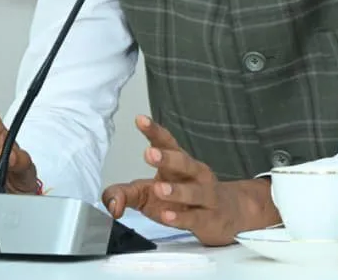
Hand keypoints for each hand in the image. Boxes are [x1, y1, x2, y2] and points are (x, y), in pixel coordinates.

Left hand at [102, 115, 278, 246]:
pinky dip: (182, 217)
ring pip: (192, 191)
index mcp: (180, 164)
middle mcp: (195, 175)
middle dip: (167, 157)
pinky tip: (169, 215)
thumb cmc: (185, 201)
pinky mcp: (209, 219)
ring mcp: (205, 196)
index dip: (154, 131)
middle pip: (183, 162)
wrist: (227, 214)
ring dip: (176, 190)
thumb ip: (125, 194)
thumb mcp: (149, 195)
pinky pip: (195, 217)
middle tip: (149, 153)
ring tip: (159, 188)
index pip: (167, 143)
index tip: (140, 119)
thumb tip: (110, 203)